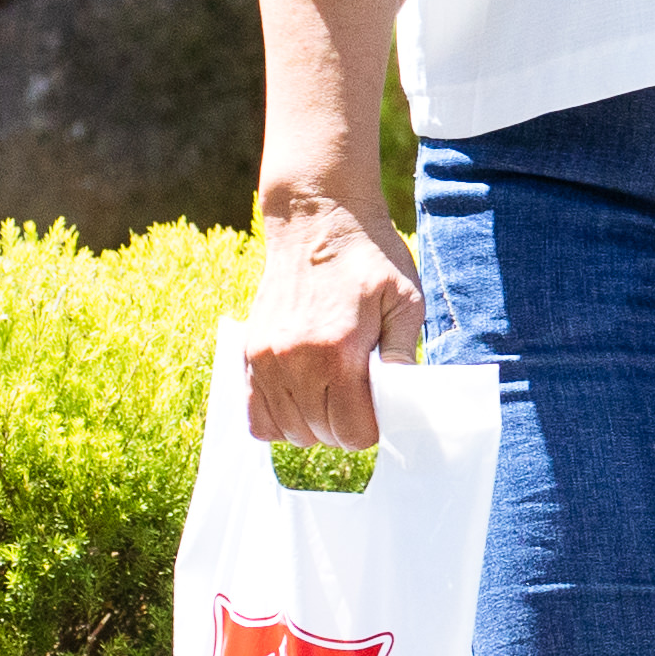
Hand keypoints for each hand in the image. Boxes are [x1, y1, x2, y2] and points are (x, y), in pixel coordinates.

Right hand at [235, 188, 423, 447]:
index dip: (372, 427)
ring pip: (288, 431)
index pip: (352, 431)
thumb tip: (404, 396)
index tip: (379, 407)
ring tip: (331, 397)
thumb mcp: (405, 298)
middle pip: (320, 434)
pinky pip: (255, 416)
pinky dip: (278, 420)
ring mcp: (266, 360)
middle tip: (359, 398)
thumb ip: (405, 351)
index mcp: (339, 352)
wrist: (318, 220)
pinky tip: (300, 401)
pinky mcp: (249, 354)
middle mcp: (296, 361)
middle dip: (345, 427)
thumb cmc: (369, 258)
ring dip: (313, 426)